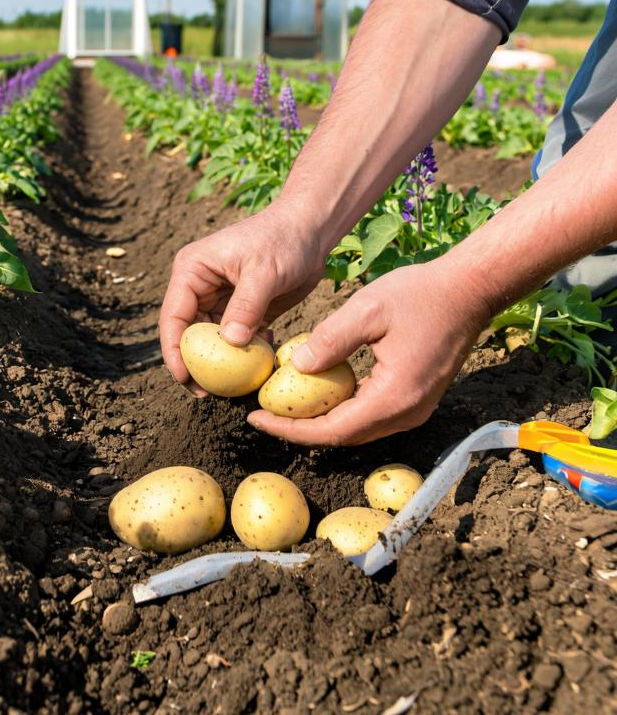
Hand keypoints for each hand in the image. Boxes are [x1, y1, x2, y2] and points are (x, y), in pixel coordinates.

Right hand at [160, 207, 324, 395]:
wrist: (310, 229)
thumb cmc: (283, 240)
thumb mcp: (263, 272)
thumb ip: (246, 307)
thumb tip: (230, 343)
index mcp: (192, 271)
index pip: (174, 316)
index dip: (174, 351)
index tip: (185, 379)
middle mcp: (200, 286)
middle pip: (188, 333)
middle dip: (197, 364)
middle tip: (209, 394)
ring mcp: (220, 298)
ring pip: (212, 340)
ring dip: (223, 362)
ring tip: (237, 384)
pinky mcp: (242, 309)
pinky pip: (236, 339)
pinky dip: (246, 352)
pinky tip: (263, 359)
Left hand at [247, 259, 490, 444]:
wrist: (470, 290)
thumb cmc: (421, 294)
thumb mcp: (368, 309)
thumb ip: (331, 339)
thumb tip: (297, 366)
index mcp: (395, 397)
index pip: (334, 429)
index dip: (291, 429)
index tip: (256, 419)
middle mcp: (407, 413)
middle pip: (344, 436)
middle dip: (300, 428)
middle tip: (262, 414)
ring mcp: (414, 408)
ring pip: (357, 427)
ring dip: (320, 419)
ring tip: (282, 405)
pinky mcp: (415, 397)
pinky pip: (370, 413)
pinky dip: (340, 408)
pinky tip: (316, 390)